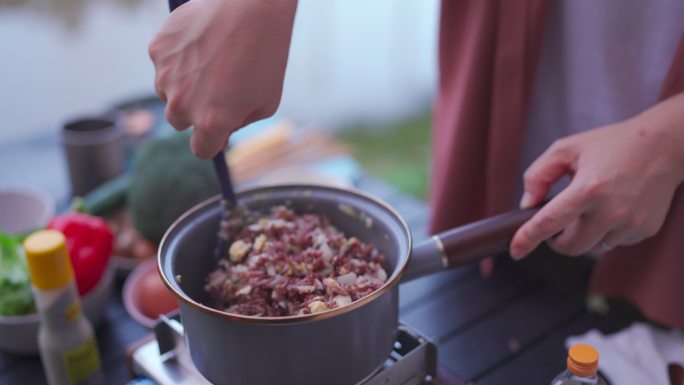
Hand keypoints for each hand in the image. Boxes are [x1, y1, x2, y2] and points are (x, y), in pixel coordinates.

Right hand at [149, 0, 296, 157]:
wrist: (252, 6)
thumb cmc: (266, 54)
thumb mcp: (266, 101)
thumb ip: (239, 123)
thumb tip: (222, 133)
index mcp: (211, 122)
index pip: (201, 149)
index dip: (212, 141)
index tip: (218, 132)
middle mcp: (182, 104)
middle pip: (179, 122)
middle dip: (195, 111)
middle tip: (217, 88)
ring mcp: (165, 76)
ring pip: (168, 92)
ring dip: (184, 84)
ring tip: (212, 59)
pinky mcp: (157, 49)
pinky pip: (164, 64)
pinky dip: (178, 58)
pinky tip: (201, 42)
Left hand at [510, 95, 683, 258]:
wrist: (664, 146)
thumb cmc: (612, 144)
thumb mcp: (566, 149)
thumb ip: (539, 175)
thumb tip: (528, 205)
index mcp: (589, 189)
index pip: (550, 222)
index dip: (528, 238)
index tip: (515, 251)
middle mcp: (611, 211)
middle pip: (570, 247)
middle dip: (556, 240)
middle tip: (557, 221)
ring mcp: (631, 224)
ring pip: (591, 248)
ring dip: (582, 235)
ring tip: (590, 206)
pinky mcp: (644, 230)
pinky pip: (613, 242)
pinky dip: (604, 232)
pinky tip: (612, 208)